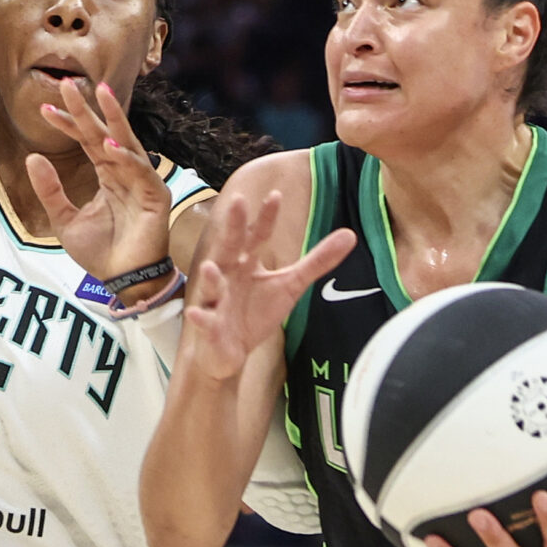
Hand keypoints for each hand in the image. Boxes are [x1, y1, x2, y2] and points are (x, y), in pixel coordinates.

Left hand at [26, 80, 170, 282]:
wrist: (123, 281)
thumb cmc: (100, 253)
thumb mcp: (65, 219)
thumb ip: (50, 190)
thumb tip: (33, 156)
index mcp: (107, 175)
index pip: (87, 141)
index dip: (69, 124)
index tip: (46, 108)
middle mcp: (125, 172)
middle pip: (105, 133)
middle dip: (88, 108)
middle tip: (68, 84)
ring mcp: (143, 181)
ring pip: (126, 142)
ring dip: (113, 118)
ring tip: (99, 93)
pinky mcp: (156, 196)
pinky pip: (140, 171)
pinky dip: (126, 158)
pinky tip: (109, 146)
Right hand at [181, 187, 354, 381]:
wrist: (228, 350)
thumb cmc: (255, 311)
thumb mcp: (290, 284)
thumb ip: (317, 261)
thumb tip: (351, 235)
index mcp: (246, 261)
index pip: (257, 235)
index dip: (266, 217)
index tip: (276, 195)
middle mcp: (228, 275)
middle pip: (230, 248)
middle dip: (233, 227)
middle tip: (238, 201)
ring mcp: (216, 300)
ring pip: (213, 285)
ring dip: (211, 277)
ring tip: (212, 266)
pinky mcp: (210, 327)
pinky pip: (204, 322)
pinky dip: (200, 318)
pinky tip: (195, 314)